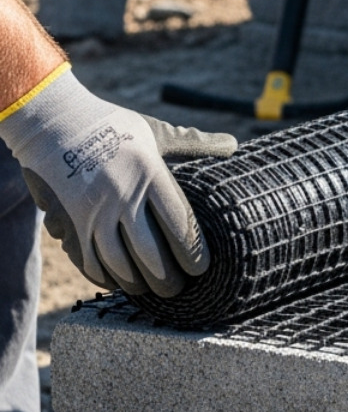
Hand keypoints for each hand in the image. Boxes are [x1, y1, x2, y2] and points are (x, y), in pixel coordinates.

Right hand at [0, 68, 236, 296]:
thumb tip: (233, 145)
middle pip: (150, 252)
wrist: (50, 120)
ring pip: (118, 263)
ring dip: (137, 284)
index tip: (200, 268)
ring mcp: (92, 211)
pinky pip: (88, 260)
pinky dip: (104, 277)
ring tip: (151, 291)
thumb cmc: (112, 126)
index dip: (192, 253)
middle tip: (178, 289)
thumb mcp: (154, 132)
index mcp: (150, 175)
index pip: (178, 225)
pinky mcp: (69, 220)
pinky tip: (118, 282)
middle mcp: (121, 196)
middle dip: (167, 278)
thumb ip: (193, 143)